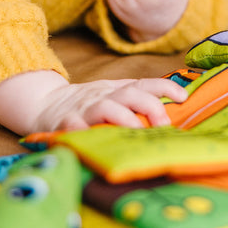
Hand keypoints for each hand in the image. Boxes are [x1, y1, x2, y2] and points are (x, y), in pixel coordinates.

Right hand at [0, 70, 186, 134]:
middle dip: (149, 107)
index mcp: (116, 90)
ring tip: (138, 134)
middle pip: (129, 94)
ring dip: (124, 119)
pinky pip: (74, 127)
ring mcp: (84, 109)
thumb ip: (136, 104)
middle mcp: (103, 97)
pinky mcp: (65, 123)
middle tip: (164, 126)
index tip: (183, 96)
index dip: (163, 87)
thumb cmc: (88, 106)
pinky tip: (96, 143)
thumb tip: (173, 116)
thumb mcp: (112, 97)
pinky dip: (85, 133)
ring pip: (106, 108)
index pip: (143, 84)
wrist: (44, 103)